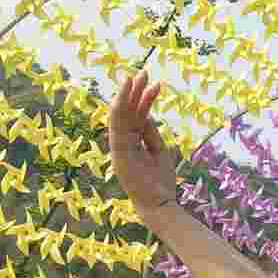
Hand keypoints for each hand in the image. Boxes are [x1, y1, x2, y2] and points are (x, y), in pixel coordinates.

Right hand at [108, 70, 179, 216]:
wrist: (159, 205)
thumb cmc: (160, 181)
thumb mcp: (159, 150)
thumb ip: (150, 132)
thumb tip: (145, 113)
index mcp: (130, 144)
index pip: (134, 117)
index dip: (142, 100)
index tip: (153, 84)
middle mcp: (122, 144)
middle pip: (126, 113)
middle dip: (133, 92)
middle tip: (143, 72)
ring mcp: (118, 148)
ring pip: (119, 115)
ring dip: (128, 94)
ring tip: (137, 76)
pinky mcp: (118, 152)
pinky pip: (117, 123)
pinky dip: (122, 105)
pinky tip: (129, 91)